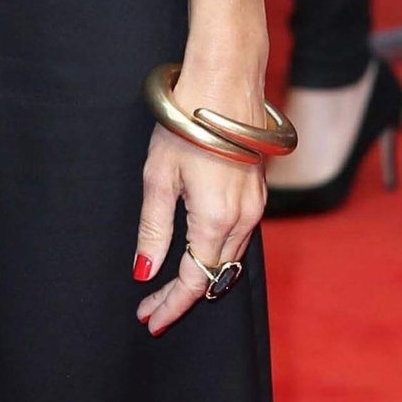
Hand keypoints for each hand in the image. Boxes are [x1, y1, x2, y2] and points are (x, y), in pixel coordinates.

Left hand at [132, 78, 267, 335]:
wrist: (226, 82)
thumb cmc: (186, 124)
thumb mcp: (158, 177)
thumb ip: (153, 229)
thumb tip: (144, 272)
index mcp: (216, 219)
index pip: (194, 281)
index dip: (171, 304)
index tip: (149, 320)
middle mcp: (244, 220)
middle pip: (214, 275)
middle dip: (182, 295)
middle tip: (150, 308)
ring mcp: (256, 206)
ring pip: (229, 258)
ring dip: (200, 275)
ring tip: (166, 288)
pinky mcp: (258, 193)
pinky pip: (238, 237)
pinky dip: (216, 253)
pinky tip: (196, 253)